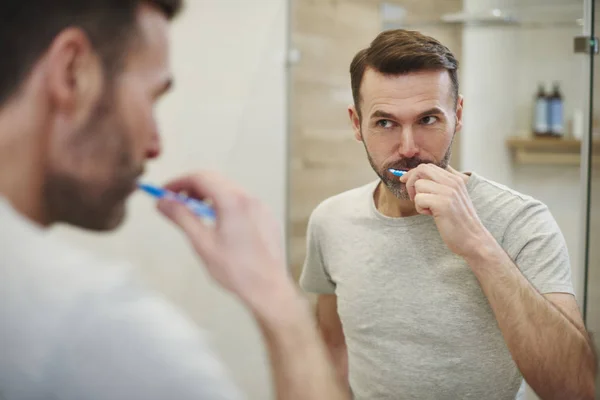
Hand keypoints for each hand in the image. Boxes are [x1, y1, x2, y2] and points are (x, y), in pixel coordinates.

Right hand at [156, 171, 291, 312]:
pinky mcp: (267, 217)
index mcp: (233, 201)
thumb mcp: (202, 243)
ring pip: (230, 190)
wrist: (268, 289)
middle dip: (192, 187)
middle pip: (216, 180)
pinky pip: (242, 202)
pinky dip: (225, 204)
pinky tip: (218, 223)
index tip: (165, 192)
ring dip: (209, 195)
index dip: (179, 182)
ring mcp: (261, 207)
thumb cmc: (236, 270)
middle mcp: (249, 199)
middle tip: (176, 202)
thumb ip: (181, 217)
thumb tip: (163, 202)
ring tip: (195, 213)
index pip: (201, 177)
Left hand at [400, 165, 490, 257]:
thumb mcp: (453, 198)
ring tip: (428, 209)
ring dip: (417, 199)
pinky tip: (431, 215)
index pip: (428, 166)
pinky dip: (420, 208)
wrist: (472, 239)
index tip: (405, 181)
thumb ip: (440, 186)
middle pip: (421, 169)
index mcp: (455, 179)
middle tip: (413, 197)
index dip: (413, 173)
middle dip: (411, 182)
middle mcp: (453, 182)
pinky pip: (419, 198)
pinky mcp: (443, 203)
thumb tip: (417, 177)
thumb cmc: (459, 221)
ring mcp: (448, 191)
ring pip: (418, 185)